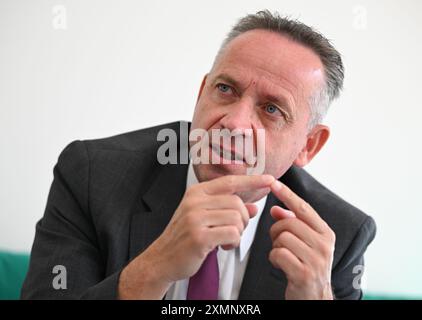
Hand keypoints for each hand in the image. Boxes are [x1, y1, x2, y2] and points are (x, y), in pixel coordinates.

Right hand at [152, 174, 273, 281]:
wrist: (162, 258)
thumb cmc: (184, 237)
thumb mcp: (204, 217)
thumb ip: (228, 209)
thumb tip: (254, 207)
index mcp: (196, 193)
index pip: (229, 182)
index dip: (252, 180)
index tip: (270, 179)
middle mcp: (195, 202)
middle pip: (236, 202)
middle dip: (243, 219)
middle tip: (234, 230)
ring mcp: (195, 218)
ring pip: (236, 218)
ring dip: (238, 232)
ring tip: (225, 239)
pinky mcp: (199, 236)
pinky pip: (232, 233)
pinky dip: (233, 242)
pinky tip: (223, 245)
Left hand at [269, 180, 335, 299]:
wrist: (314, 297)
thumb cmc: (307, 266)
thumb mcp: (304, 243)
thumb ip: (292, 223)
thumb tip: (276, 208)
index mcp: (326, 233)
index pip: (304, 208)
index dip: (287, 194)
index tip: (273, 182)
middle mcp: (324, 244)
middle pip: (288, 222)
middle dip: (276, 230)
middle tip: (279, 241)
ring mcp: (316, 259)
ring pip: (282, 237)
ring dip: (275, 245)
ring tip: (282, 254)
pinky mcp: (304, 273)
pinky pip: (278, 253)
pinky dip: (273, 258)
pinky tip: (280, 264)